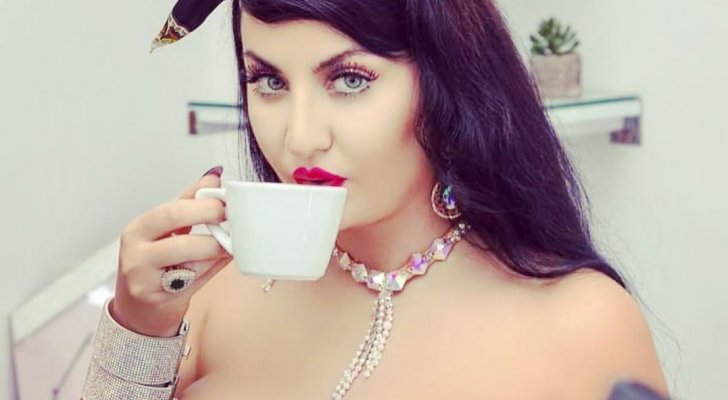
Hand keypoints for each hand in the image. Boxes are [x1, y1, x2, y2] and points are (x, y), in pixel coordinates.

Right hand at [111, 166, 230, 336]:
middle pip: (175, 221)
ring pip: (189, 253)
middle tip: (230, 218)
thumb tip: (213, 176)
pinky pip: (194, 278)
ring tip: (228, 243)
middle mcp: (136, 250)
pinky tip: (219, 261)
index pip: (173, 207)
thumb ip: (189, 204)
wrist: (138, 313)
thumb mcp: (165, 233)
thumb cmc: (155, 268)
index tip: (226, 200)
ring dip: (215, 247)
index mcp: (139, 228)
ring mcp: (144, 276)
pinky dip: (212, 268)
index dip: (204, 202)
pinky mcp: (157, 297)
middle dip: (209, 217)